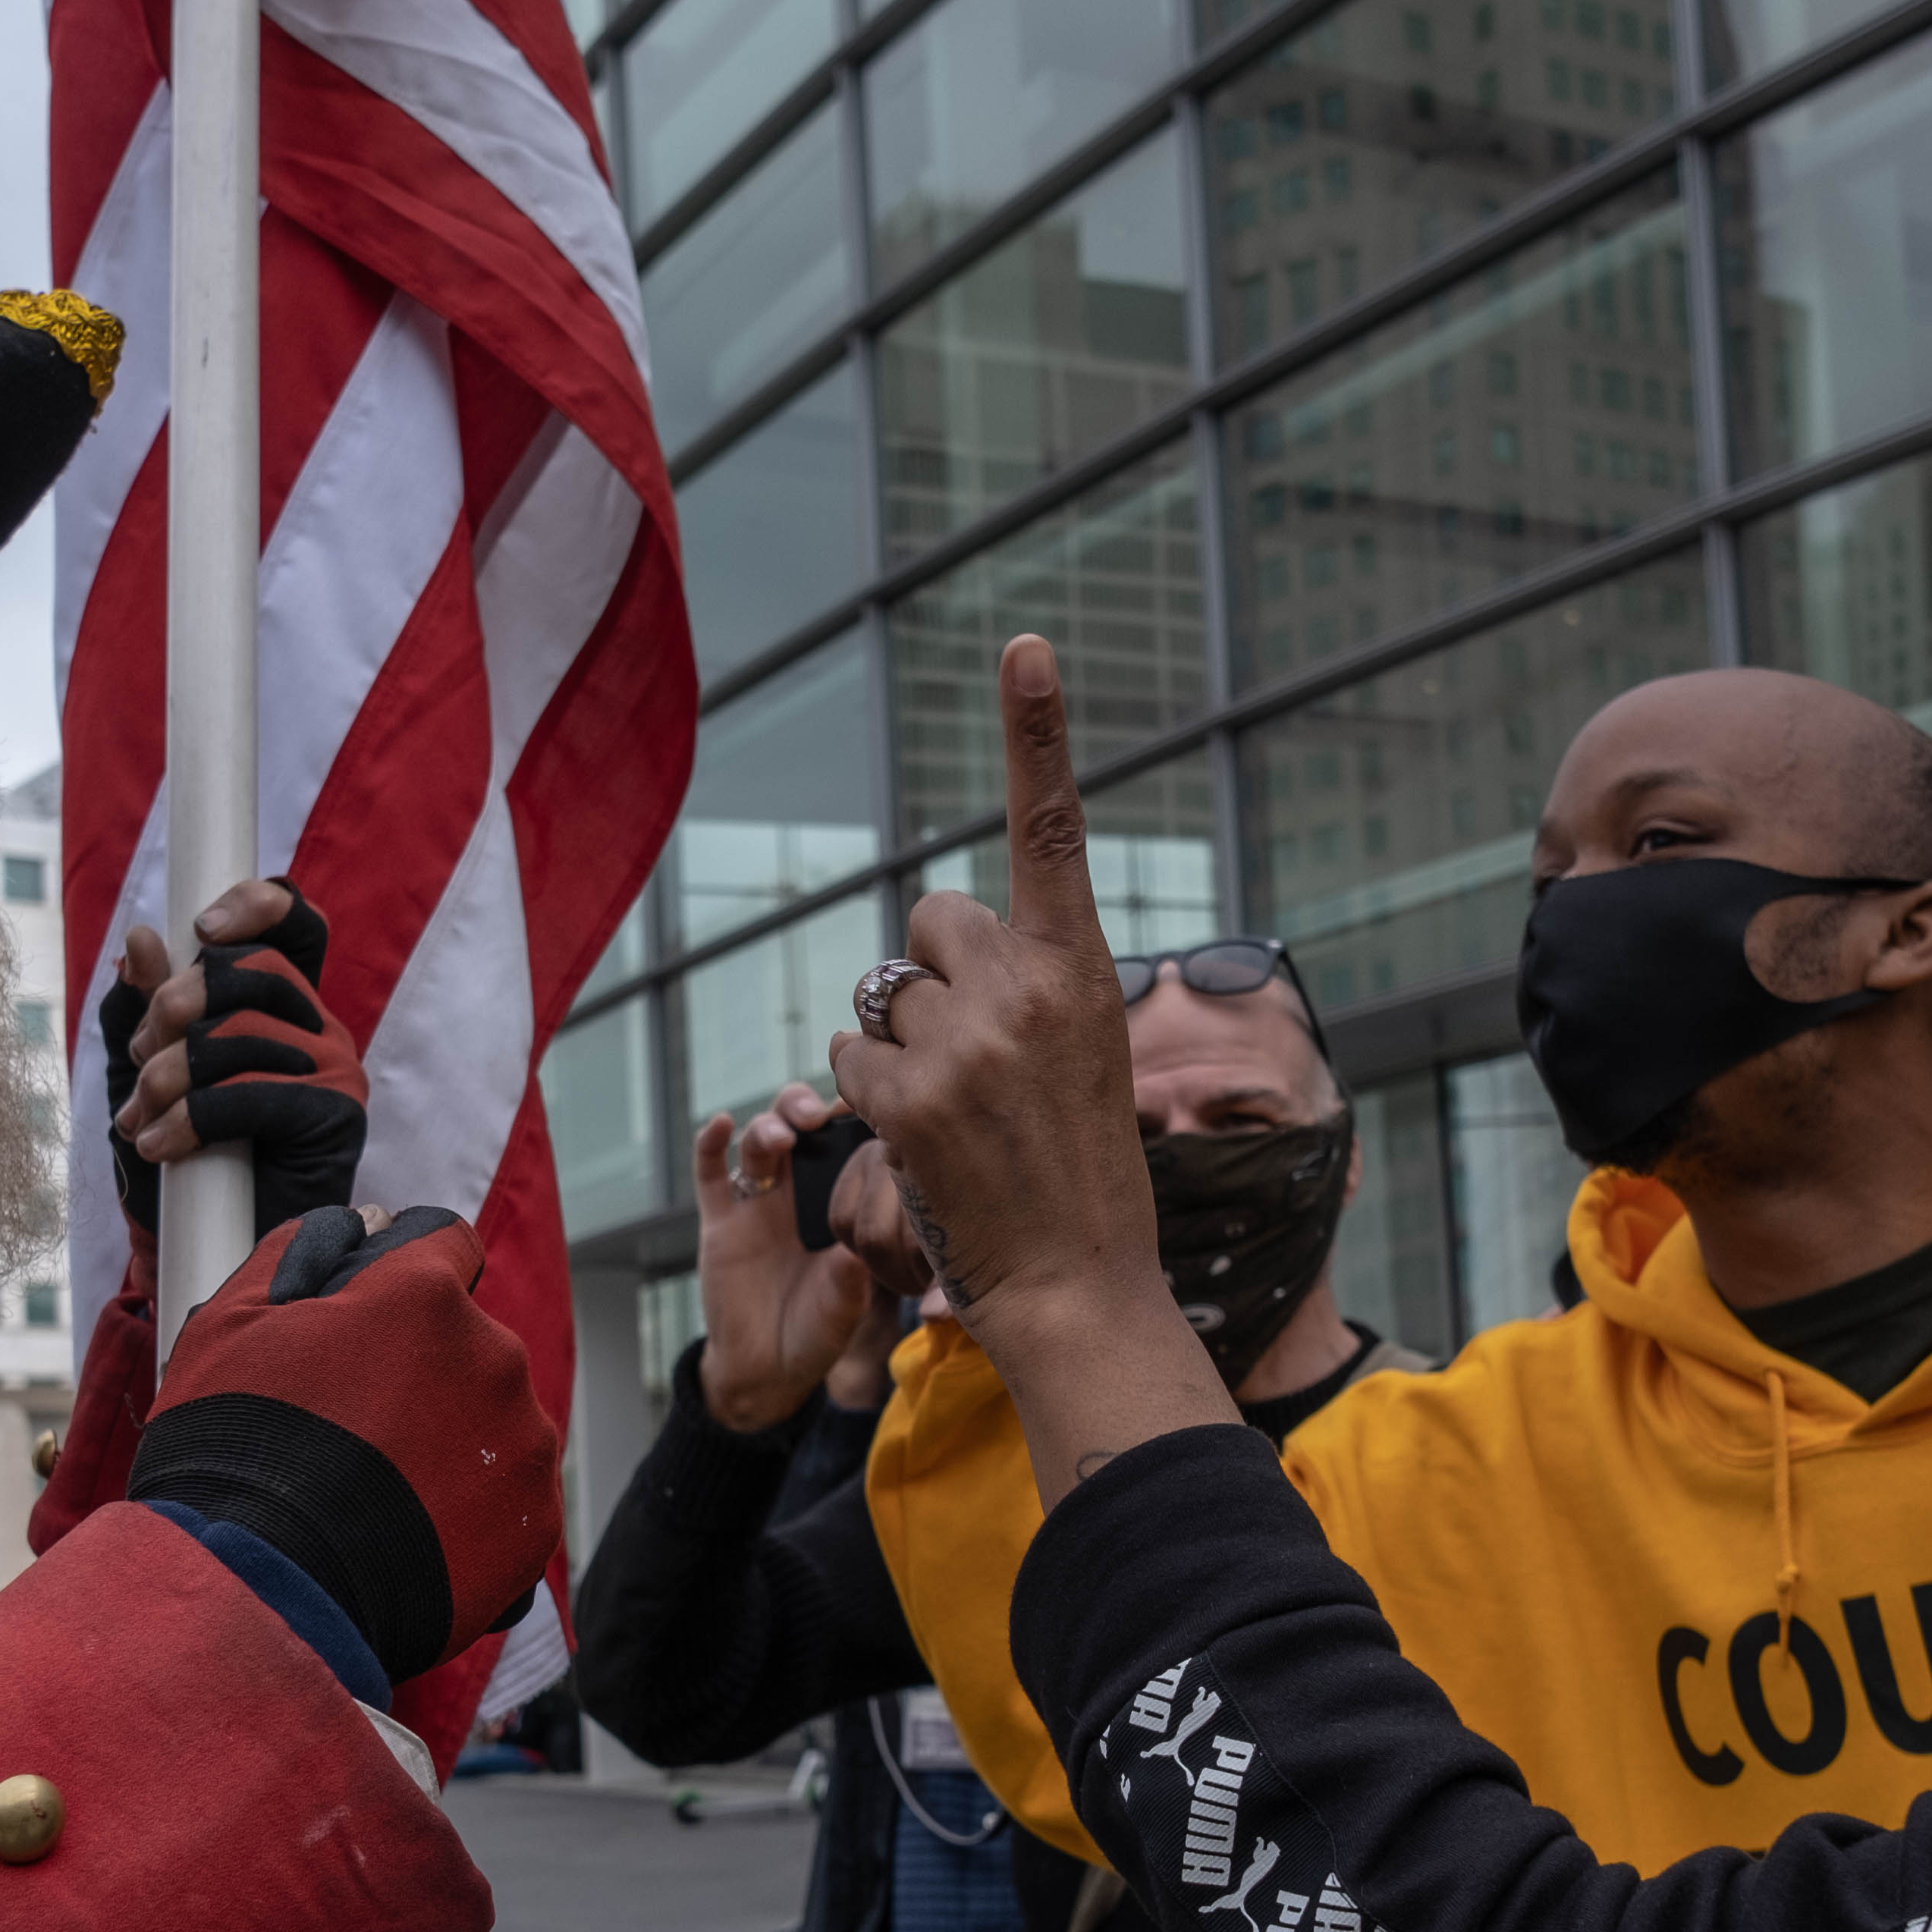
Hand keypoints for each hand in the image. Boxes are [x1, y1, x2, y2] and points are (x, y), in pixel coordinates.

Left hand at [107, 878, 369, 1230]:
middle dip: (176, 1006)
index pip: (295, 925)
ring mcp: (335, 1072)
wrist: (208, 1258)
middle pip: (254, 970)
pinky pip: (252, 1091)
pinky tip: (163, 1147)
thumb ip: (139, 1014)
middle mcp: (318, 1031)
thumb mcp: (143, 1081)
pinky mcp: (335, 1119)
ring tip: (140, 1118)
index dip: (257, 904)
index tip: (201, 930)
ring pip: (242, 1031)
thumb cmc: (179, 1172)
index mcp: (282, 1009)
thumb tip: (144, 940)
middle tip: (139, 1059)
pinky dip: (192, 1118)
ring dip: (170, 1075)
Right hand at [132, 1203, 560, 1680]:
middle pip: (466, 1339)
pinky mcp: (538, 1521)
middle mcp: (493, 1355)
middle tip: (353, 1429)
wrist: (263, 1593)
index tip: (373, 1313)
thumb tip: (359, 1223)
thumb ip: (298, 1252)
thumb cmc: (233, 1453)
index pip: (443, 1243)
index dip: (402, 1274)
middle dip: (420, 1368)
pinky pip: (512, 1495)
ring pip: (493, 1417)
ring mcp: (525, 1442)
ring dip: (451, 1439)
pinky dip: (474, 1508)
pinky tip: (413, 1536)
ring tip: (378, 1494)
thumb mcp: (228, 1325)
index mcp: (425, 1295)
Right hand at [692, 1088, 879, 1431]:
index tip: (866, 1107)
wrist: (766, 1371)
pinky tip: (721, 1124)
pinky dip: (710, 1145)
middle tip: (816, 1117)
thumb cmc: (815, 1334)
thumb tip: (853, 1252)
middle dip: (802, 1110)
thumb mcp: (843, 1309)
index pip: (844, 1147)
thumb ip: (849, 1281)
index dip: (850, 1121)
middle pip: (797, 1130)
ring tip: (782, 1137)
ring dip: (767, 1128)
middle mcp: (798, 1196)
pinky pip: (710, 1175)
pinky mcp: (720, 1224)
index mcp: (836, 1205)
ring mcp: (756, 1206)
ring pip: (757, 1146)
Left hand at [827, 640, 1231, 1500]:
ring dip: (900, 1045)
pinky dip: (867, 1093)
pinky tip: (919, 1139)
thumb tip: (939, 948)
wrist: (1075, 1283)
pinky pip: (850, 1054)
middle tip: (976, 1055)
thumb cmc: (1080, 1174)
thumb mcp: (1081, 1058)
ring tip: (955, 1113)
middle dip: (935, 975)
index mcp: (1082, 972)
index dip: (1036, 737)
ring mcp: (963, 1044)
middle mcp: (1025, 992)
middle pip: (932, 922)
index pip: (1053, 833)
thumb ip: (1026, 988)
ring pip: (882, 994)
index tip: (1025, 648)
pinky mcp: (908, 1098)